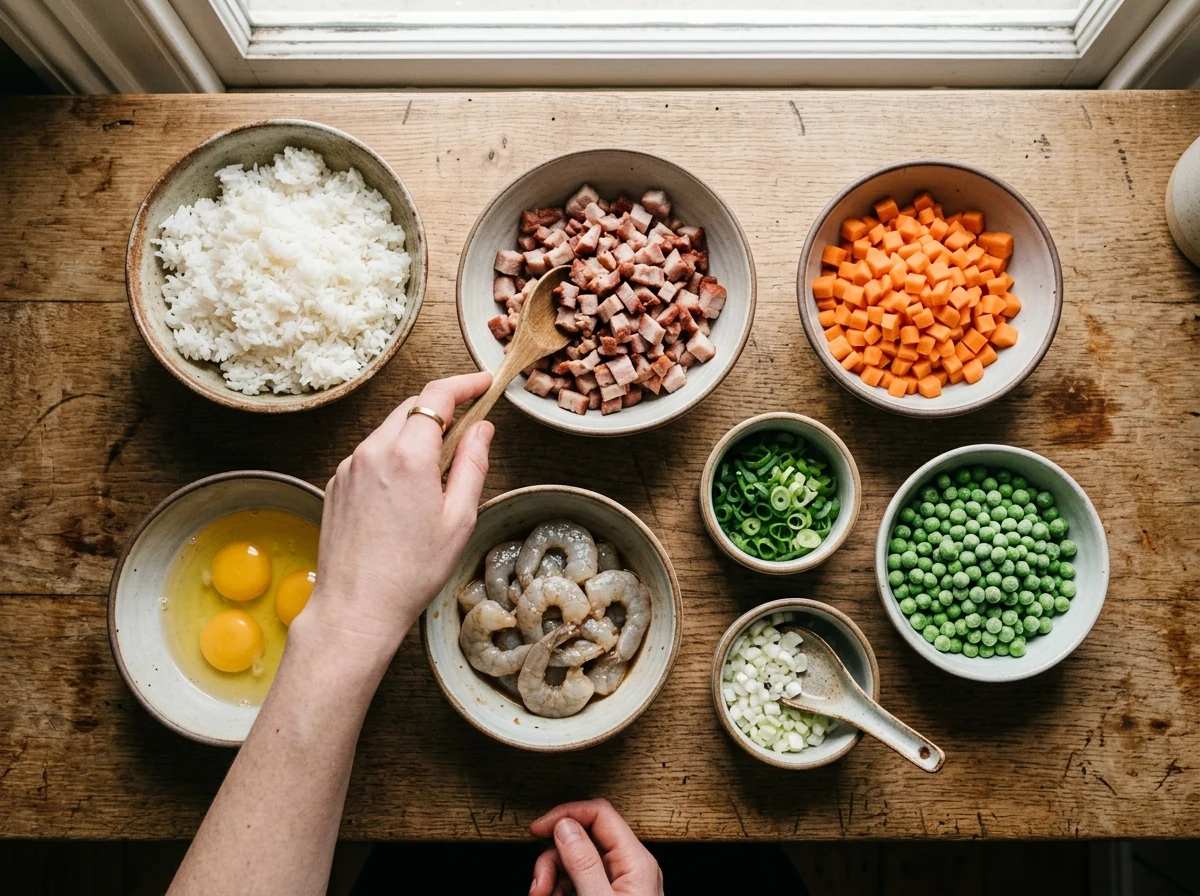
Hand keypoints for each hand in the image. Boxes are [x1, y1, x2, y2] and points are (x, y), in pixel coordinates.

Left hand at [291, 371, 493, 665]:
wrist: (355, 608)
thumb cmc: (411, 571)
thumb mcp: (458, 519)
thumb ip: (472, 464)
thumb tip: (482, 429)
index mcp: (408, 456)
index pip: (437, 396)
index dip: (464, 383)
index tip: (483, 383)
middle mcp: (373, 451)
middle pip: (411, 409)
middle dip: (441, 410)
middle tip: (467, 428)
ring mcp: (349, 466)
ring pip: (389, 431)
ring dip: (415, 437)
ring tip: (437, 474)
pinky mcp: (336, 483)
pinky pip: (370, 455)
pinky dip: (392, 458)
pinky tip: (405, 494)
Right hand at [529, 799, 663, 895]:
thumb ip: (584, 863)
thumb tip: (566, 825)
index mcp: (636, 862)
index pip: (600, 813)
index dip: (566, 814)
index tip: (539, 828)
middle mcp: (630, 868)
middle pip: (583, 839)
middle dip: (553, 859)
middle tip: (540, 885)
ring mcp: (621, 884)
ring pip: (576, 862)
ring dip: (552, 877)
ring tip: (542, 895)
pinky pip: (579, 881)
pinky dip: (560, 888)